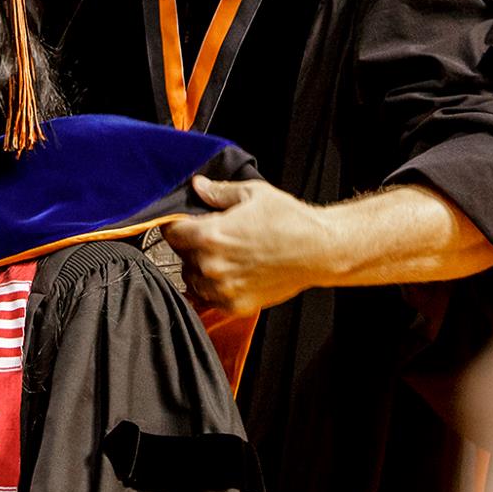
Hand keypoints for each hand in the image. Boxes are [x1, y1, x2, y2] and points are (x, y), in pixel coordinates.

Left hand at [161, 176, 324, 313]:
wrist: (320, 251)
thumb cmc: (291, 222)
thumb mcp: (253, 194)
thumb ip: (219, 192)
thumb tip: (199, 186)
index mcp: (211, 235)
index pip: (171, 232)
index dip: (177, 225)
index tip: (184, 224)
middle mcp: (211, 265)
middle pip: (181, 256)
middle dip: (191, 246)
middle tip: (212, 238)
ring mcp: (223, 288)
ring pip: (191, 279)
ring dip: (200, 269)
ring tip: (223, 257)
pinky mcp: (236, 305)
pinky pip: (209, 299)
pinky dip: (214, 289)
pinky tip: (231, 275)